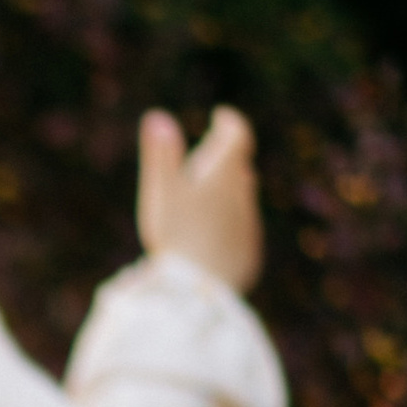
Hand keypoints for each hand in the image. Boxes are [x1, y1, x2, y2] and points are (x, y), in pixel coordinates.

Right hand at [138, 104, 260, 293]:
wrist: (199, 290)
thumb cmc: (176, 235)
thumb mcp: (161, 191)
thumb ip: (161, 154)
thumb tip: (158, 117)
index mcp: (224, 175)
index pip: (237, 136)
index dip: (230, 123)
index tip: (222, 116)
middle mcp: (243, 197)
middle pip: (239, 168)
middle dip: (226, 158)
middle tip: (211, 153)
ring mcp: (248, 227)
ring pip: (243, 200)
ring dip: (229, 191)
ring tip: (212, 193)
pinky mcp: (248, 254)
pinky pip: (241, 231)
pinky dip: (229, 224)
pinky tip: (215, 234)